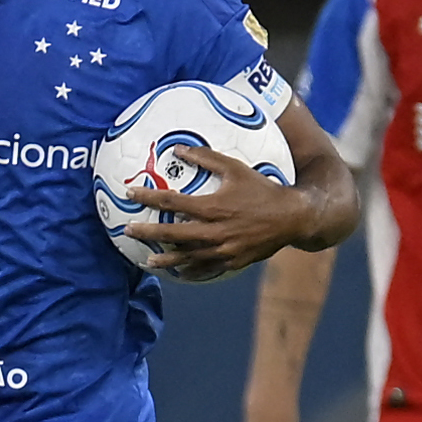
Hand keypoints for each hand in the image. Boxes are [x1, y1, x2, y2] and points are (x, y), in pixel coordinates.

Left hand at [126, 147, 312, 283]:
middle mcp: (215, 232)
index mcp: (213, 207)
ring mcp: (223, 250)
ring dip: (166, 259)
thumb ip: (206, 158)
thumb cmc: (263, 189)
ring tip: (147, 261)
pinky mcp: (233, 262)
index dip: (148, 197)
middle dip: (148, 233)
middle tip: (128, 230)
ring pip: (187, 257)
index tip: (130, 193)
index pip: (172, 203)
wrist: (293, 217)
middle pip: (173, 234)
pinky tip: (179, 273)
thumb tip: (178, 149)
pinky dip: (191, 271)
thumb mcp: (236, 168)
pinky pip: (207, 270)